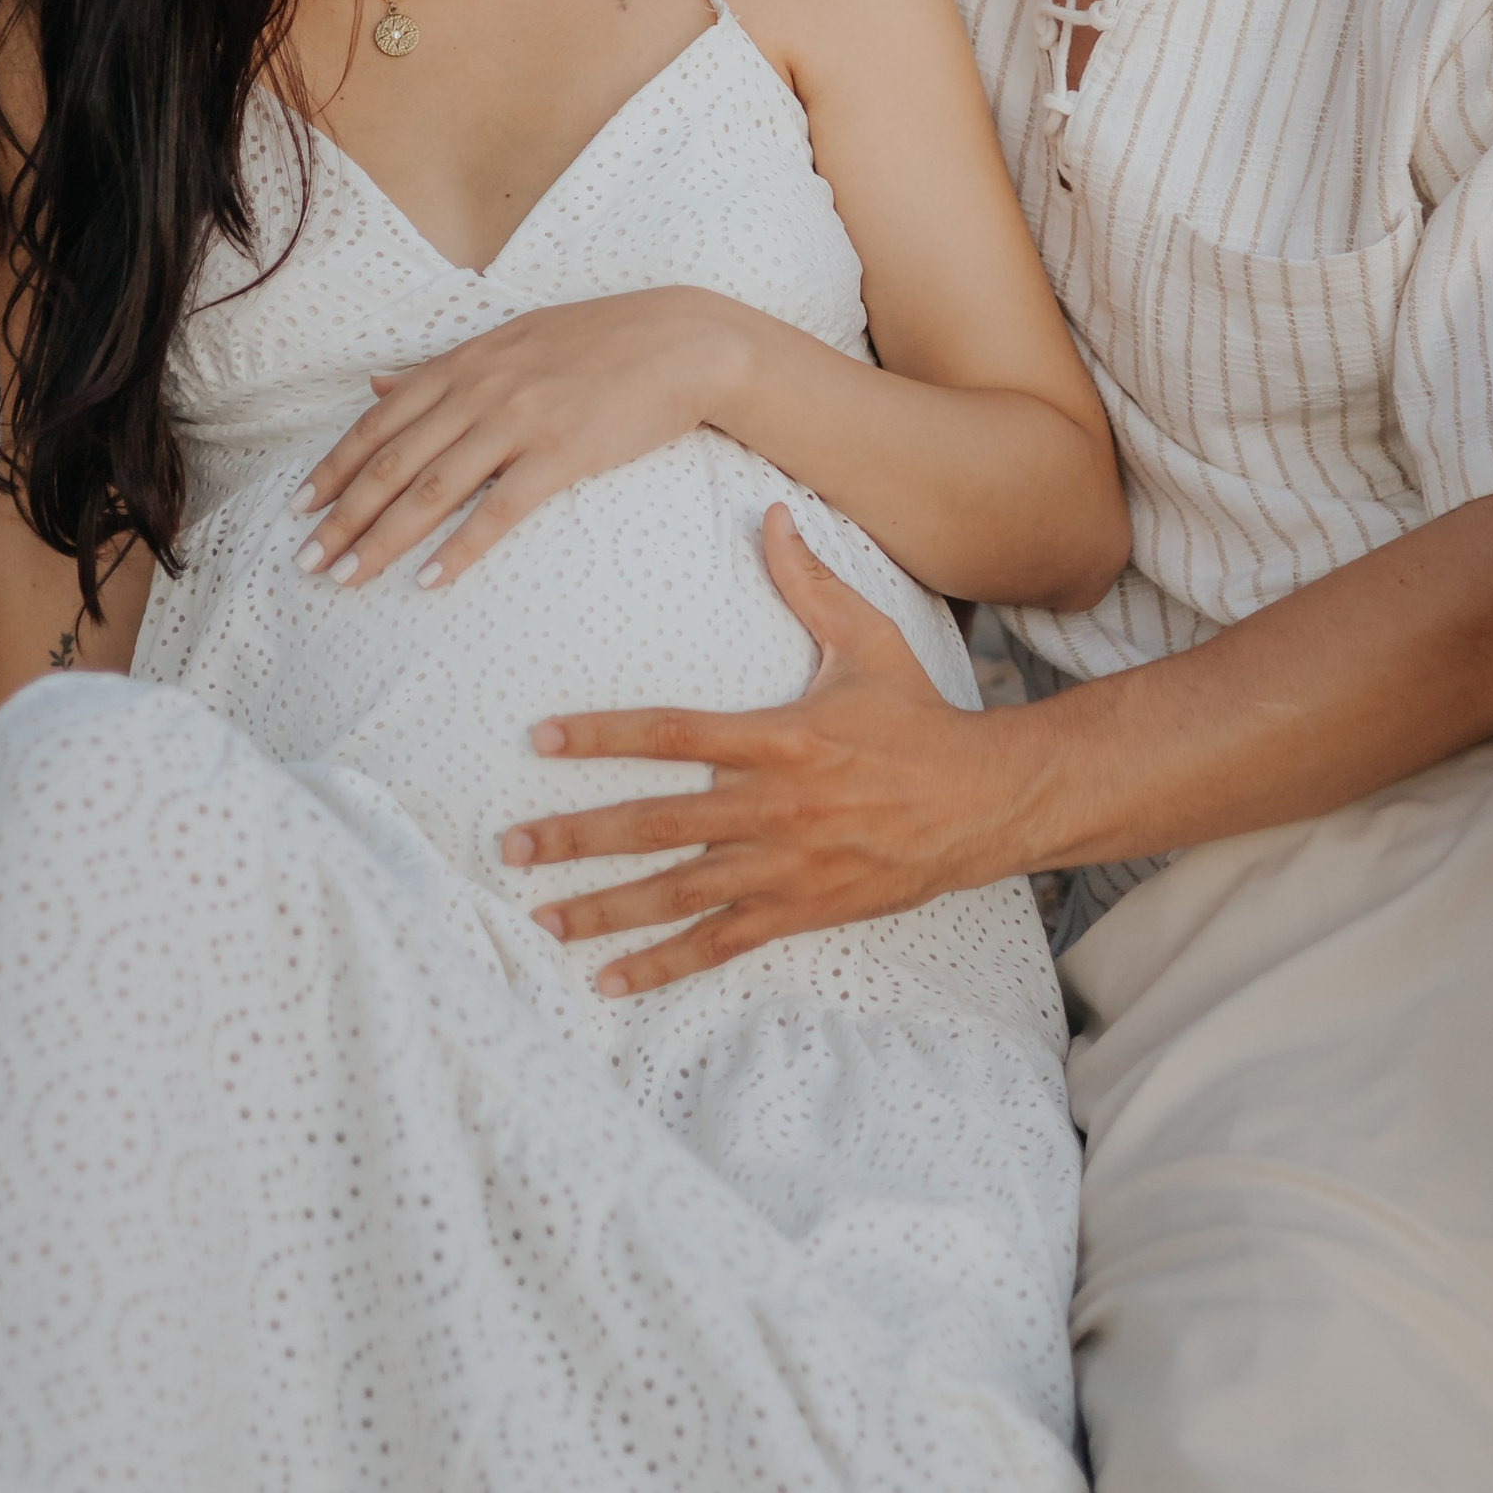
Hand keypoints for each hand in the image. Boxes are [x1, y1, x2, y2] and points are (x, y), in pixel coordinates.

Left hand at [295, 289, 751, 593]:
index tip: (298, 509)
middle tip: (307, 562)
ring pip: (433, 489)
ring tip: (348, 579)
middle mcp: (482, 389)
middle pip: (394, 462)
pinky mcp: (563, 453)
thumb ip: (440, 368)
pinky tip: (430, 581)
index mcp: (466, 362)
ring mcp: (521, 420)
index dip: (334, 469)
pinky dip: (460, 549)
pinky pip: (499, 510)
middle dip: (343, 516)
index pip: (379, 423)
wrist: (684, 341)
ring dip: (384, 539)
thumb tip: (375, 385)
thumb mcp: (510, 339)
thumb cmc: (600, 342)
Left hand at [498, 506, 1033, 992]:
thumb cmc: (917, 716)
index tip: (539, 738)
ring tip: (541, 916)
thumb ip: (810, 583)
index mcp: (781, 738)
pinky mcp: (798, 910)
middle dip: (577, 836)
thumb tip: (770, 514)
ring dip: (603, 908)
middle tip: (511, 846)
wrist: (981, 802)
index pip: (673, 733)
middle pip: (656, 825)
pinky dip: (661, 965)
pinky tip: (608, 979)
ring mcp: (783, 867)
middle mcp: (773, 807)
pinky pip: (718, 943)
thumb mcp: (868, 640)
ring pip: (677, 894)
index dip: (603, 736)